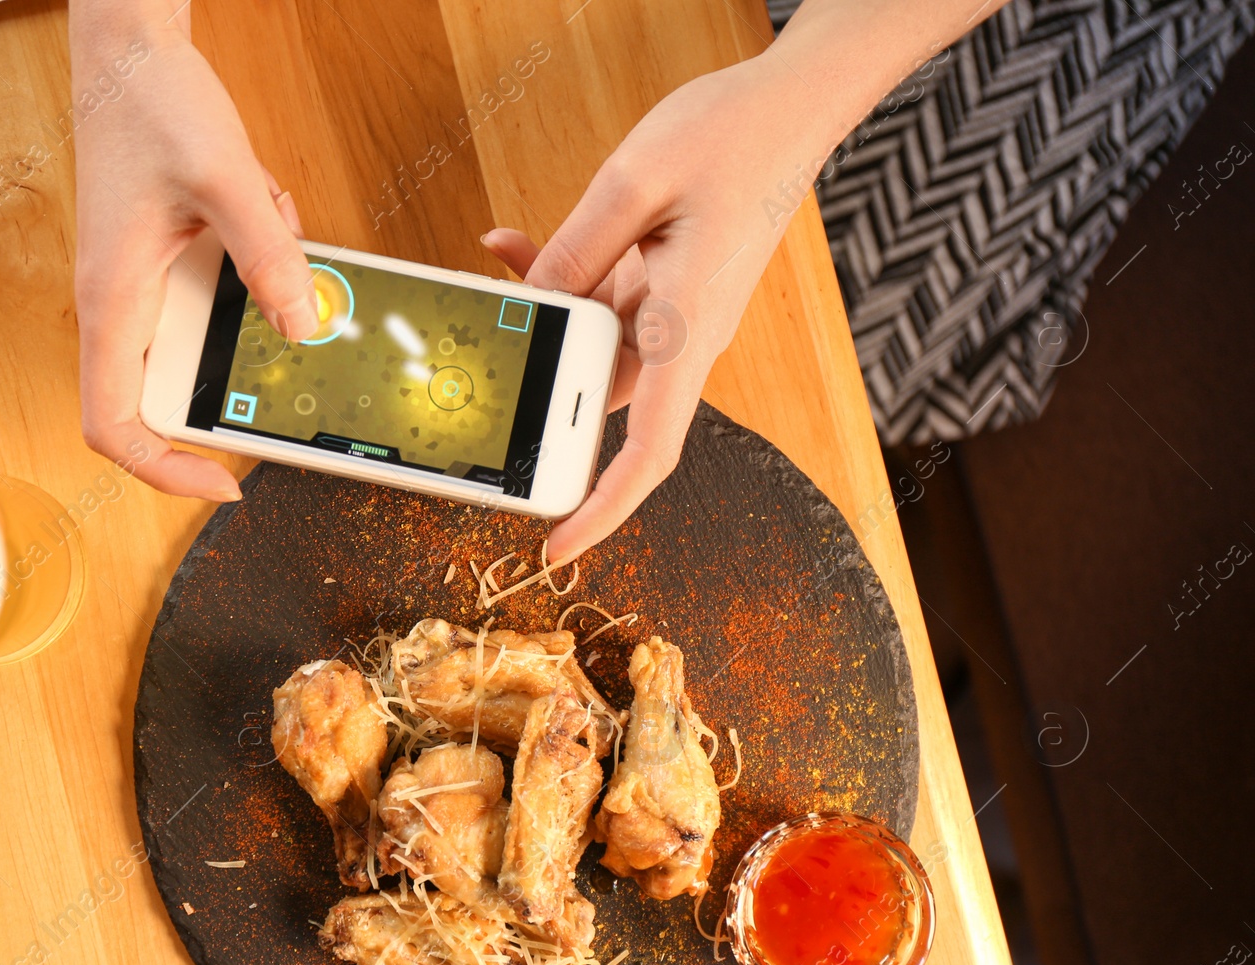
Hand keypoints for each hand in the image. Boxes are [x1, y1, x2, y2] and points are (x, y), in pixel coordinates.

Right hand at [70, 5, 317, 499]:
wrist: (128, 48)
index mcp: (112, 300)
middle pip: (162, 393)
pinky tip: (262, 203)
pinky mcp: (165, 260)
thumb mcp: (225, 180)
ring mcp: (140, 283)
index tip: (221, 482)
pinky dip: (255, 260)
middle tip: (283, 356)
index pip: (111, 424)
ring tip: (263, 221)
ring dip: (250, 299)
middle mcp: (119, 303)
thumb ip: (267, 257)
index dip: (161, 471)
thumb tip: (303, 327)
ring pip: (203, 335)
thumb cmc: (151, 104)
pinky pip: (217, 290)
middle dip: (228, 378)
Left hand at [482, 54, 833, 561]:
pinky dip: (559, 281)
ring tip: (493, 276)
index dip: (602, 509)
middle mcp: (686, 333)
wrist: (794, 105)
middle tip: (480, 393)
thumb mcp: (635, 180)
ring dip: (540, 323)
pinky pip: (602, 303)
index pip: (649, 448)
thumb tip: (536, 306)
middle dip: (541, 402)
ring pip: (593, 348)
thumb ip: (577, 249)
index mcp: (689, 325)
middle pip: (605, 403)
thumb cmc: (735, 136)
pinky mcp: (668, 284)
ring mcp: (677, 311)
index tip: (558, 548)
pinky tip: (514, 246)